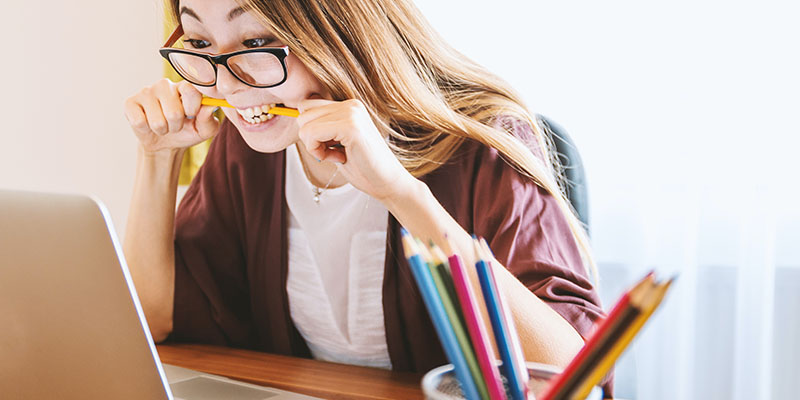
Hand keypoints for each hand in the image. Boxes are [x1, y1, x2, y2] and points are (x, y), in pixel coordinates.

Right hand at [123, 78, 219, 153]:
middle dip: (176, 126)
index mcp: (185, 86)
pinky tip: (147, 124)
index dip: (192, 108)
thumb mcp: (204, 130)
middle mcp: (165, 85)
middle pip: (174, 112)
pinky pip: (139, 122)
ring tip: (163, 126)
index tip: (191, 115)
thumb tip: (210, 106)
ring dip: (162, 130)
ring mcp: (146, 91)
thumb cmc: (187, 132)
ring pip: (157, 121)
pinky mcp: (130, 102)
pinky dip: (146, 130)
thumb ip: (209, 119)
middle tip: (175, 124)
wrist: (165, 143)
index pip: (191, 90)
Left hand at [296, 98, 416, 201]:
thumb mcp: (337, 142)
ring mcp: (351, 113)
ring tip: (338, 155)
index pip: (307, 106)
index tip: (329, 146)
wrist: (388, 183)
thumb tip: (296, 118)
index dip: (310, 130)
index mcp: (349, 106)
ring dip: (315, 146)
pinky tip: (339, 158)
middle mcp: (350, 104)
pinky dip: (318, 151)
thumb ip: (322, 128)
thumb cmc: (363, 167)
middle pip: (303, 113)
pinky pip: (312, 134)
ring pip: (304, 124)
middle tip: (333, 152)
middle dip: (310, 138)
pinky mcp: (350, 126)